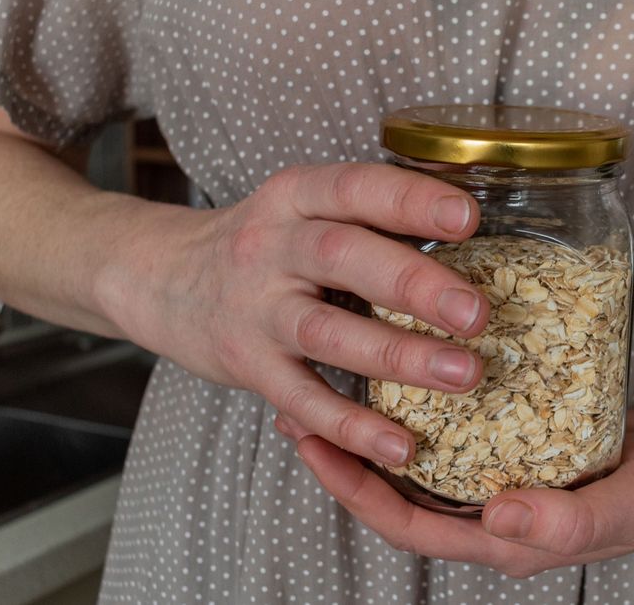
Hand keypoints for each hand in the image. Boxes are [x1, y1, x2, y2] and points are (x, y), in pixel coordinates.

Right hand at [100, 163, 489, 466]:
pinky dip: (351, 426)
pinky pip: (302, 399)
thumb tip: (468, 225)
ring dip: (398, 356)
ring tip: (463, 374)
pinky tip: (399, 444)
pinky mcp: (247, 365)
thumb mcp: (302, 209)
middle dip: (413, 284)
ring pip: (327, 332)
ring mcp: (257, 310)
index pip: (354, 188)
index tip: (468, 218)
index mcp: (296, 197)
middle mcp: (272, 247)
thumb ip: (367, 217)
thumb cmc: (261, 244)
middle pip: (343, 258)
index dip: (410, 201)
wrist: (158, 277)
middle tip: (475, 312)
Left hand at [275, 410, 633, 577]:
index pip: (408, 525)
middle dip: (346, 455)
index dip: (355, 491)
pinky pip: (452, 428)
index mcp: (503, 539)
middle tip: (301, 406)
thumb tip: (499, 515)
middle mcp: (488, 512)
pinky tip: (405, 365)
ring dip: (375, 426)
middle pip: (397, 492)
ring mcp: (498, 477)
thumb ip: (568, 521)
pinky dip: (420, 403)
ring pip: (420, 458)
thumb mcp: (624, 508)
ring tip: (338, 379)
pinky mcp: (512, 442)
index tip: (315, 444)